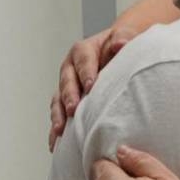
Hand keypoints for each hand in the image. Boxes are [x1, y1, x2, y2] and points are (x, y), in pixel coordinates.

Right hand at [48, 25, 137, 150]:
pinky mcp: (66, 100)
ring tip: (60, 129)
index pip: (84, 60)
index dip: (86, 72)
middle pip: (67, 81)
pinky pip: (58, 113)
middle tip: (72, 109)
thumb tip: (120, 43)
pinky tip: (55, 142)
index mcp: (84, 50)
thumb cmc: (122, 46)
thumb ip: (123, 38)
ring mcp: (67, 84)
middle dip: (69, 96)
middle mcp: (71, 67)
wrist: (118, 52)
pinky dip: (56, 127)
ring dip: (58, 114)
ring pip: (58, 98)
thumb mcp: (125, 37)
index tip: (90, 85)